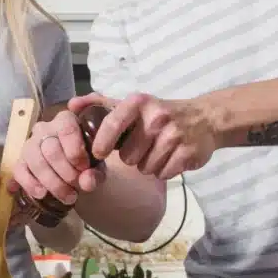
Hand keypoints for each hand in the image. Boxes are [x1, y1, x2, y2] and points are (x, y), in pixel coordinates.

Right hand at [9, 109, 106, 205]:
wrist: (72, 172)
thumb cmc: (85, 163)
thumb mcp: (96, 168)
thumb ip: (95, 174)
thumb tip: (86, 182)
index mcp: (66, 121)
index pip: (67, 129)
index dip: (76, 152)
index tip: (85, 168)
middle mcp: (44, 128)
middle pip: (51, 150)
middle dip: (66, 173)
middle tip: (78, 186)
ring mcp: (29, 144)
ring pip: (36, 161)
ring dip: (53, 183)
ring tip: (68, 197)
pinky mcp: (20, 161)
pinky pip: (20, 171)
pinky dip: (31, 184)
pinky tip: (42, 194)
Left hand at [69, 92, 217, 179]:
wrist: (205, 119)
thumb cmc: (159, 114)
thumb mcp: (132, 104)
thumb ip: (100, 104)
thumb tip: (72, 105)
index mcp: (139, 103)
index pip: (113, 122)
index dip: (102, 142)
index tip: (98, 154)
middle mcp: (157, 117)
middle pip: (128, 156)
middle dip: (132, 157)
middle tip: (142, 147)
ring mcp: (175, 135)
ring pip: (146, 167)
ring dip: (148, 165)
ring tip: (156, 151)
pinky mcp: (188, 153)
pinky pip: (163, 174)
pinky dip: (164, 170)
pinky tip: (169, 158)